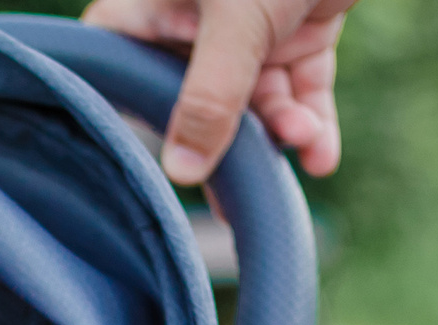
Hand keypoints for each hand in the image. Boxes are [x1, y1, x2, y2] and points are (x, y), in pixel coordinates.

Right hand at [81, 0, 358, 182]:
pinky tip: (322, 155)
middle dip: (226, 143)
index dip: (126, 112)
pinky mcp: (297, 30)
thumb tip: (181, 174)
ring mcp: (245, 28)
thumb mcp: (240, 22)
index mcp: (152, 6)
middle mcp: (191, 20)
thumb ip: (211, 97)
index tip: (147, 157)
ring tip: (302, 142)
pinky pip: (297, 87)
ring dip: (279, 130)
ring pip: (251, 100)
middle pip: (192, 100)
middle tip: (243, 192)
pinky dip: (311, 120)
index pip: (115, 68)